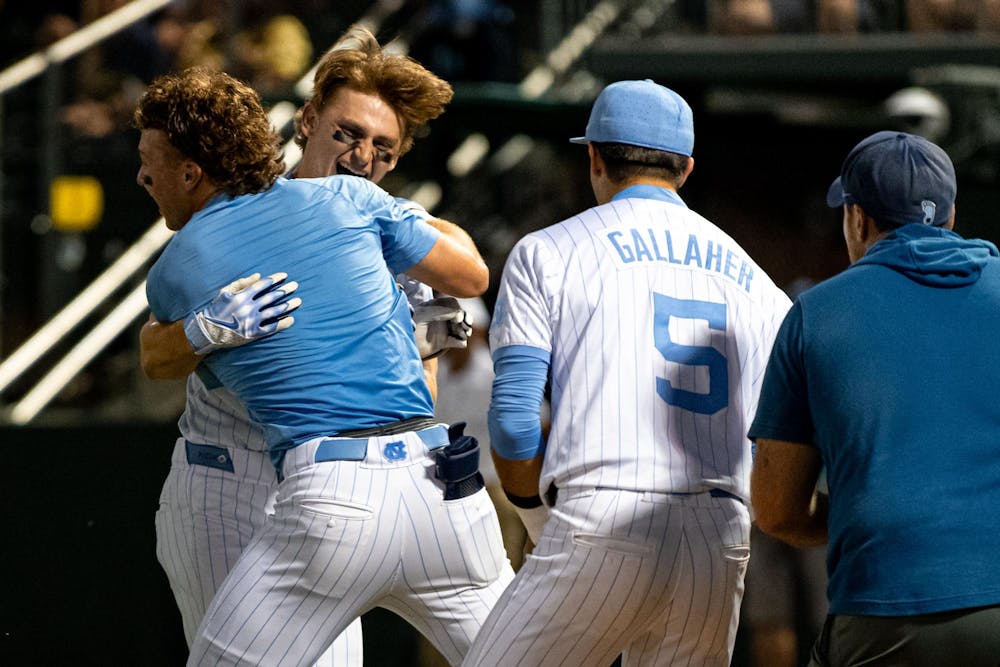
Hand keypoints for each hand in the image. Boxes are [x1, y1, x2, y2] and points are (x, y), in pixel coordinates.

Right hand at [183, 272, 301, 354]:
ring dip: (288, 306)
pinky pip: (271, 328)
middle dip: (285, 290)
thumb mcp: (225, 292)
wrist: (208, 331)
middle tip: (296, 285)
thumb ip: (242, 283)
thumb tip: (259, 276)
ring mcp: (251, 321)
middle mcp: (248, 308)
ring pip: (274, 312)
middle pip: (271, 297)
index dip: (275, 279)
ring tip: (298, 301)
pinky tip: (291, 319)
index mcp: (241, 296)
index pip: (262, 285)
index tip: (285, 275)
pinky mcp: (253, 333)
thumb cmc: (216, 309)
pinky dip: (282, 323)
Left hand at [412, 296, 471, 359]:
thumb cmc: (409, 326)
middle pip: (459, 316)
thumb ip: (442, 312)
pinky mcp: (443, 342)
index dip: (458, 310)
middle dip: (465, 320)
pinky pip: (456, 341)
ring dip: (465, 331)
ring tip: (464, 334)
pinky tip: (461, 343)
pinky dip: (461, 342)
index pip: (452, 304)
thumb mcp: (425, 315)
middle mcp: (440, 317)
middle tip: (466, 326)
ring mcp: (442, 330)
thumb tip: (459, 316)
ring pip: (460, 328)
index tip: (458, 319)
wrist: (401, 345)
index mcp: (434, 307)